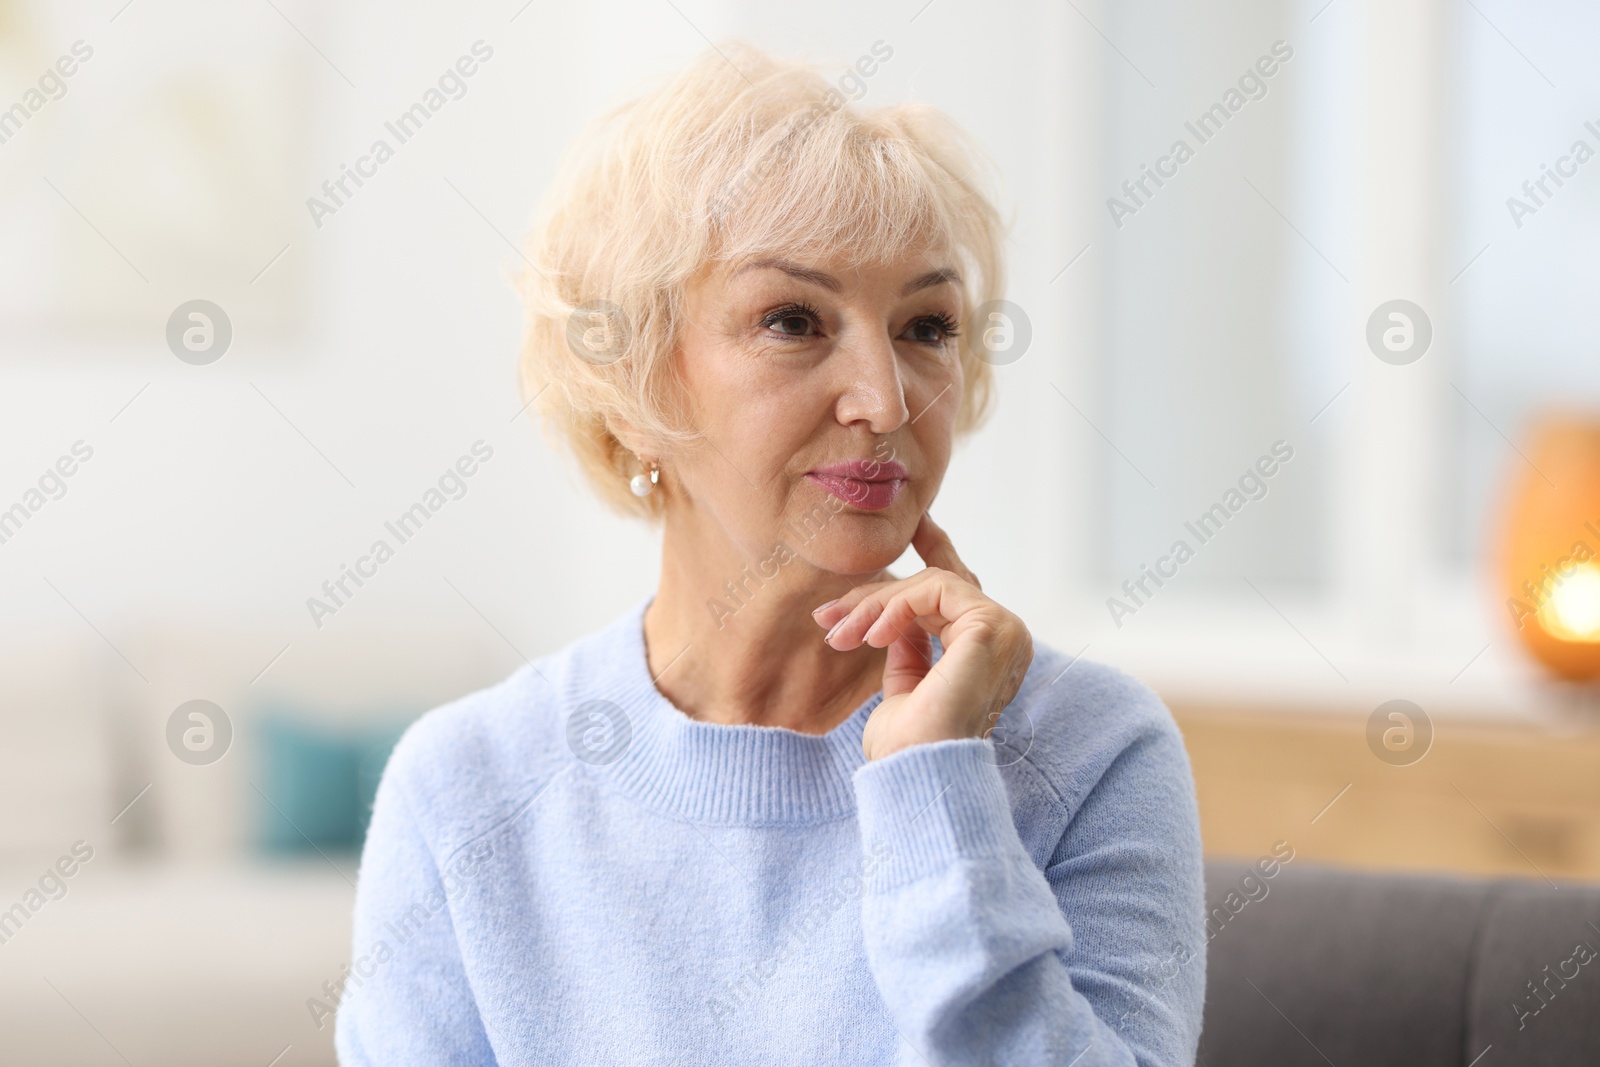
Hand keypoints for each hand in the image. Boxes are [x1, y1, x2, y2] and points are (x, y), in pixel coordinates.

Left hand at [811, 513, 1033, 761]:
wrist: (916, 776)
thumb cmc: (907, 750)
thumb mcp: (904, 687)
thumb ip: (907, 647)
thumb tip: (892, 619)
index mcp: (988, 651)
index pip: (955, 590)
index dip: (931, 549)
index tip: (909, 521)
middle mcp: (1005, 636)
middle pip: (934, 586)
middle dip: (877, 594)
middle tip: (828, 616)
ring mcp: (1004, 629)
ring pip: (930, 583)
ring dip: (876, 604)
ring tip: (842, 634)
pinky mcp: (991, 626)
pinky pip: (934, 589)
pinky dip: (895, 608)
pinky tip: (869, 636)